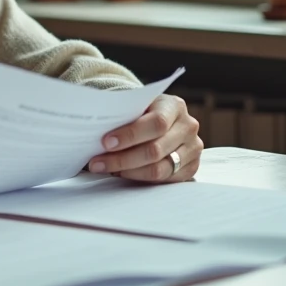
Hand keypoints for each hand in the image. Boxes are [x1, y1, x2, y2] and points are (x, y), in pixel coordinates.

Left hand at [87, 95, 202, 182]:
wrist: (163, 119)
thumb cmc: (144, 112)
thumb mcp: (137, 105)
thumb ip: (123, 115)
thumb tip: (93, 131)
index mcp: (175, 106)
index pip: (156, 123)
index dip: (130, 135)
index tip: (105, 143)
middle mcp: (188, 127)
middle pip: (155, 150)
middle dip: (122, 158)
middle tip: (97, 162)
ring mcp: (193, 149)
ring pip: (159, 169)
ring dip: (128, 172)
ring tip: (106, 169)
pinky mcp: (191, 167)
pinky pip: (165, 180)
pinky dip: (140, 178)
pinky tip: (123, 173)